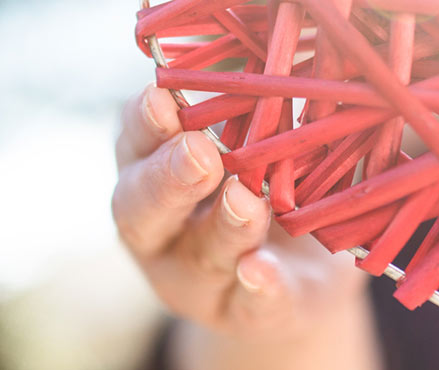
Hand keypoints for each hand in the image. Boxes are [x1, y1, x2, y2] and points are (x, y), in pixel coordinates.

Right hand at [112, 85, 377, 368]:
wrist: (302, 276)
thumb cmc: (272, 185)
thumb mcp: (260, 145)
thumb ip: (255, 114)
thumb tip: (277, 59)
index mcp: (152, 170)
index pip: (135, 143)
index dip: (145, 124)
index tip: (163, 99)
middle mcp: (160, 229)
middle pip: (142, 207)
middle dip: (169, 178)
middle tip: (199, 153)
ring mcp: (195, 279)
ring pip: (197, 256)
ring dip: (221, 227)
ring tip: (246, 202)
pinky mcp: (245, 315)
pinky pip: (247, 306)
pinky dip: (255, 289)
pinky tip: (261, 272)